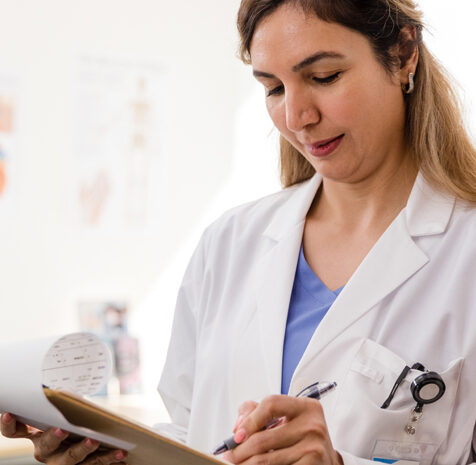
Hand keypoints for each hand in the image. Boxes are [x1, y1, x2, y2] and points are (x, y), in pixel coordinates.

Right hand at [1, 413, 127, 463]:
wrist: (88, 441)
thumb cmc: (72, 417)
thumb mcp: (62, 410)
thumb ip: (59, 401)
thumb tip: (63, 383)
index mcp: (37, 434)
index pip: (16, 431)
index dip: (10, 424)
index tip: (9, 412)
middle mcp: (46, 451)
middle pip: (46, 446)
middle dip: (54, 437)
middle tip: (63, 429)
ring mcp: (63, 461)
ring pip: (71, 459)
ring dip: (84, 450)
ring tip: (95, 440)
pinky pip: (95, 464)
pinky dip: (109, 458)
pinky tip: (122, 453)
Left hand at [223, 395, 342, 464]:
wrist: (327, 462)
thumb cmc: (301, 438)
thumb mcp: (287, 418)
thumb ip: (259, 411)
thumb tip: (238, 426)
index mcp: (306, 407)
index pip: (271, 404)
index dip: (249, 419)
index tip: (236, 435)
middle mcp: (313, 425)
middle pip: (263, 438)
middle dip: (240, 451)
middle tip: (228, 457)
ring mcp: (314, 448)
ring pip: (266, 460)